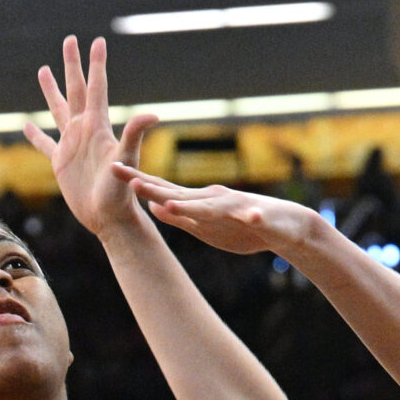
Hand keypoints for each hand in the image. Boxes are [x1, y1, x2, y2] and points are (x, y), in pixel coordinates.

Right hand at [25, 37, 156, 238]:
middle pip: (76, 90)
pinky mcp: (61, 163)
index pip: (96, 88)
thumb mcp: (127, 161)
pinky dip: (35, 135)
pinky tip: (27, 125)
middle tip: (69, 39)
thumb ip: (135, 136)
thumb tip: (153, 115)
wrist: (110, 218)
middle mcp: (84, 130)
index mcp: (98, 126)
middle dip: (73, 65)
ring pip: (58, 110)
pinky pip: (45, 145)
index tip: (97, 41)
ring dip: (51, 90)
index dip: (96, 64)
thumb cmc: (121, 191)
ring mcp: (72, 145)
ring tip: (44, 69)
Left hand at [117, 168, 329, 259]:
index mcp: (200, 203)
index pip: (164, 192)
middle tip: (126, 179)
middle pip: (179, 195)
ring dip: (192, 206)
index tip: (111, 170)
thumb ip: (182, 216)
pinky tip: (250, 218)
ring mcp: (236, 207)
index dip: (139, 184)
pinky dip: (252, 217)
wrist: (287, 229)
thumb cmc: (244, 229)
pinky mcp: (260, 218)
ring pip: (212, 206)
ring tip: (170, 205)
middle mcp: (214, 200)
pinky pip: (255, 218)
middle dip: (152, 188)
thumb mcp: (206, 226)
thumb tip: (154, 207)